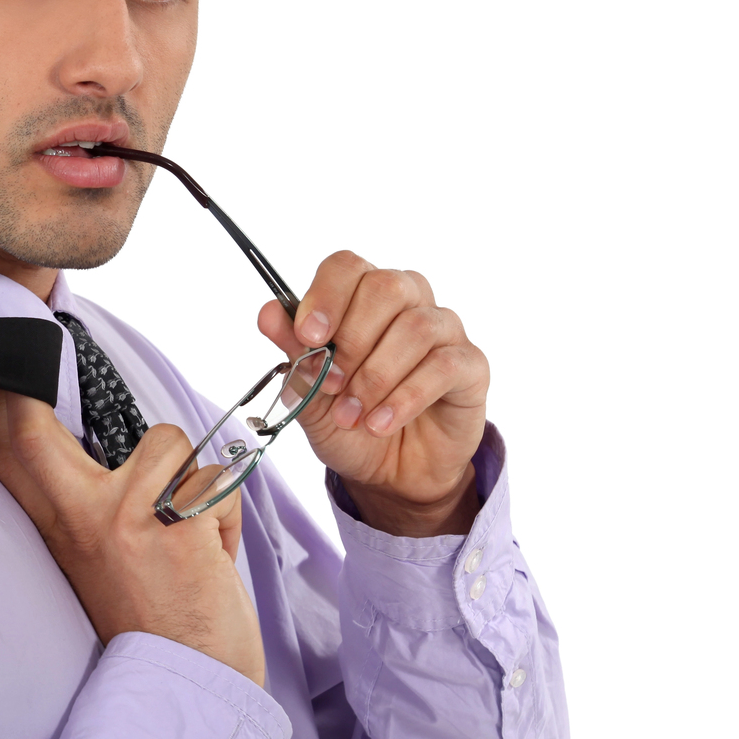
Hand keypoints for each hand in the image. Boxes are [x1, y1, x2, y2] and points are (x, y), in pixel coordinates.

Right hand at [0, 389, 264, 686]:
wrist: (187, 691)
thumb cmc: (152, 629)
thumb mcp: (97, 568)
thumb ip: (90, 510)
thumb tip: (109, 453)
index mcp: (61, 532)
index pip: (12, 458)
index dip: (3, 406)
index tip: (8, 377)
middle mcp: (81, 519)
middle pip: (36, 431)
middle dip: (34, 392)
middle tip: (42, 367)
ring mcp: (127, 517)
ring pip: (167, 442)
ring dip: (190, 476)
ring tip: (186, 527)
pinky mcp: (180, 523)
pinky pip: (215, 483)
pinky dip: (225, 514)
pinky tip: (212, 554)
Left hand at [258, 250, 489, 537]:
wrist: (389, 472)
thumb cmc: (349, 421)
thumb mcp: (308, 394)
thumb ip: (293, 351)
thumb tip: (268, 312)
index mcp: (362, 297)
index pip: (347, 266)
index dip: (327, 296)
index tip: (309, 336)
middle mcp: (408, 301)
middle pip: (386, 287)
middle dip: (352, 339)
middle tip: (332, 384)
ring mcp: (444, 329)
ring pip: (415, 327)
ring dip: (375, 376)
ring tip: (352, 414)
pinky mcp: (470, 365)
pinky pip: (443, 365)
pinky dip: (405, 398)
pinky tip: (380, 423)